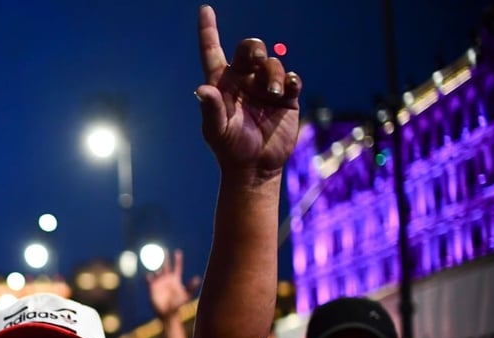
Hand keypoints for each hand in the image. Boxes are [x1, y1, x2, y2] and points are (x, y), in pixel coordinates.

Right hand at [147, 249, 200, 320]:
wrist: (167, 313)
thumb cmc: (177, 305)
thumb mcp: (186, 295)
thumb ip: (191, 286)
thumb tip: (197, 278)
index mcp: (175, 279)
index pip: (177, 267)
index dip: (178, 259)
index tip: (178, 251)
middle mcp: (167, 279)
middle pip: (166, 265)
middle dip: (164, 257)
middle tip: (163, 249)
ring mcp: (159, 282)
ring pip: (156, 270)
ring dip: (154, 264)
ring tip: (152, 258)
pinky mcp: (152, 287)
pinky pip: (149, 279)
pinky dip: (148, 276)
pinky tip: (149, 274)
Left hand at [195, 6, 300, 178]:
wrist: (255, 166)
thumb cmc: (230, 149)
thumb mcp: (217, 131)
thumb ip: (210, 109)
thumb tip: (202, 89)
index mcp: (222, 84)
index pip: (213, 52)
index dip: (208, 31)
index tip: (205, 9)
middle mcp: (243, 81)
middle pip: (249, 50)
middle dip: (253, 48)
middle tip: (254, 59)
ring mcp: (265, 88)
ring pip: (272, 63)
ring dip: (273, 74)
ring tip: (273, 95)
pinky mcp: (286, 98)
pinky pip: (291, 79)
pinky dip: (291, 80)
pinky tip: (287, 89)